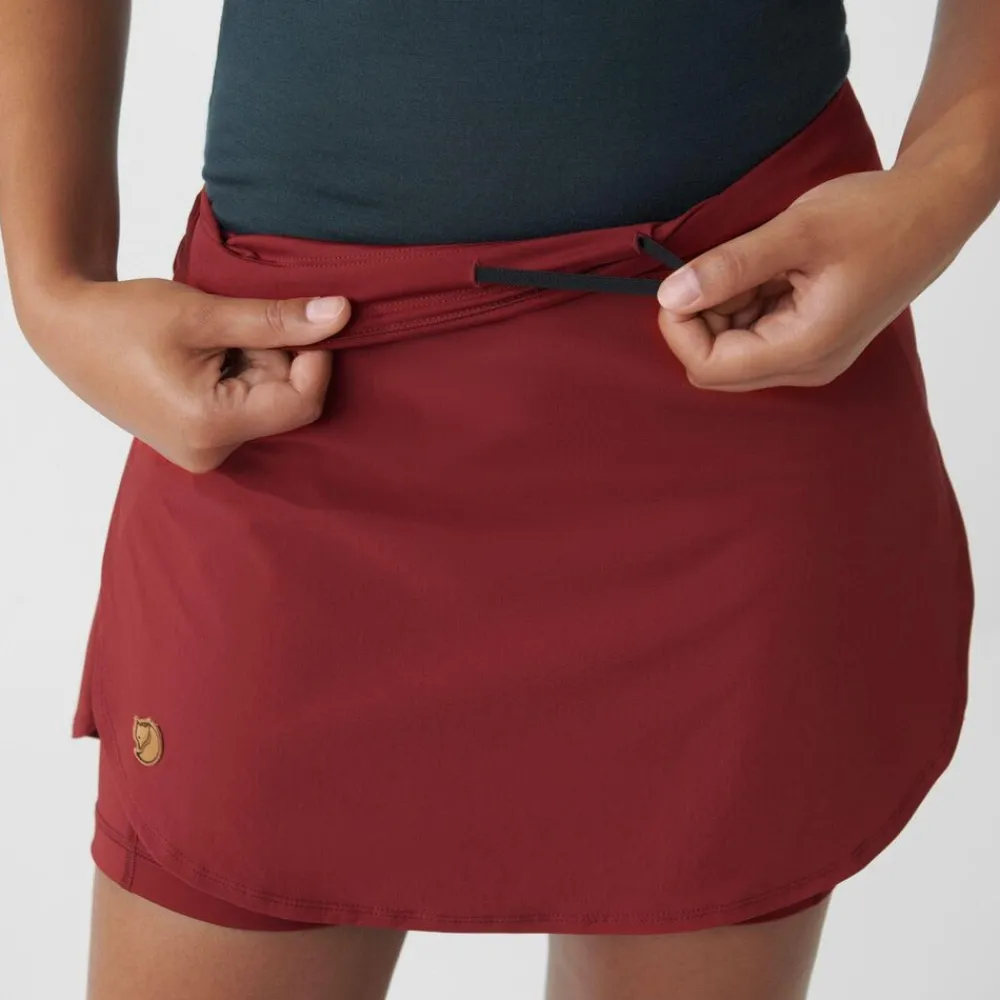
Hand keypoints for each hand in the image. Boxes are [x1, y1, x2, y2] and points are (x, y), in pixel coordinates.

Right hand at [21, 277, 351, 471]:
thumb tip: (342, 313)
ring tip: (210, 342)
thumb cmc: (125, 318)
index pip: (303, 402)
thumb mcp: (205, 313)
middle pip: (286, 402)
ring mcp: (204, 452)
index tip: (298, 319)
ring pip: (267, 403)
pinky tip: (207, 358)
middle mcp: (211, 453)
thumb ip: (277, 318)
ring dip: (256, 364)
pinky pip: (246, 408)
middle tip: (232, 327)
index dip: (314, 357)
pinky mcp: (200, 442)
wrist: (67, 331)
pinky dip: (240, 376)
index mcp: (212, 426)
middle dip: (275, 357)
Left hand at [655, 166, 962, 390]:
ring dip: (726, 304)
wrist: (933, 210)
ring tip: (762, 261)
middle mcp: (804, 366)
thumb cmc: (878, 216)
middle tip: (726, 265)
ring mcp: (807, 357)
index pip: (707, 367)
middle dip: (703, 316)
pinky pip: (753, 333)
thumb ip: (730, 266)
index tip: (682, 281)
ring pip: (731, 347)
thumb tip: (670, 294)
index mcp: (804, 349)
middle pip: (715, 364)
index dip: (680, 327)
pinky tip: (771, 268)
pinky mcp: (807, 340)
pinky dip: (745, 300)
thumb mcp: (797, 232)